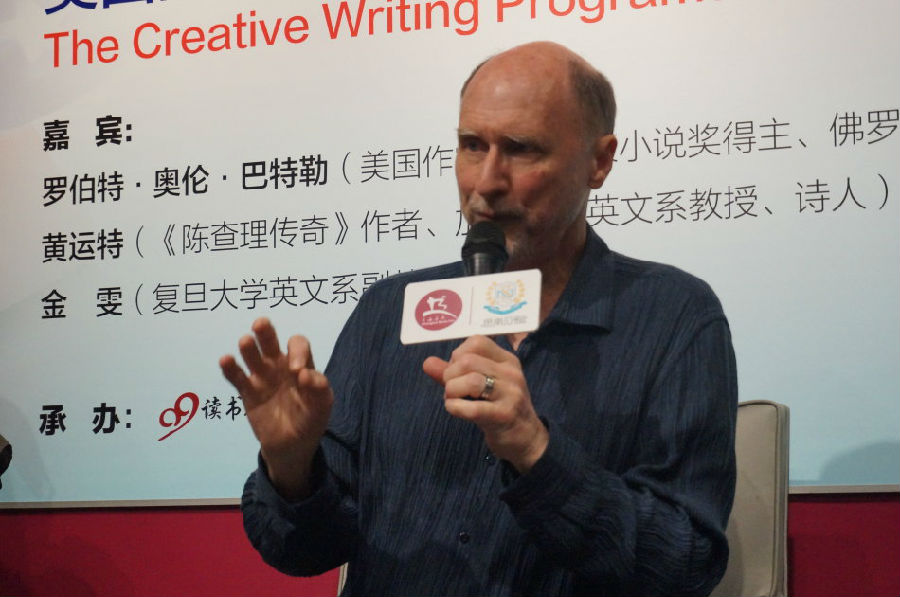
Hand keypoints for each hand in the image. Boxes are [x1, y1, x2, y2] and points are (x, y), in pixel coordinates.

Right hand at [219, 317, 332, 498]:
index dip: (297, 352)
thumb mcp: (322, 407)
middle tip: (260, 325)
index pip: (298, 346)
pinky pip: (237, 377)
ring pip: (252, 356)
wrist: (292, 447)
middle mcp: (279, 366)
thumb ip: (320, 389)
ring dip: (248, 348)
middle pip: (271, 342)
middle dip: (266, 332)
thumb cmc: (310, 420)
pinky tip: (226, 360)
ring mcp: (262, 377)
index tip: (296, 371)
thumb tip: (304, 373)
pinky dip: (230, 368)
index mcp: (301, 365)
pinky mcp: (247, 391)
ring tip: (245, 341)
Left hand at [423, 335, 548, 472]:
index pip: (477, 341)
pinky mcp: (504, 415)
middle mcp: (511, 373)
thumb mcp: (481, 386)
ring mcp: (510, 394)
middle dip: (450, 375)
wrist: (526, 438)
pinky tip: (455, 409)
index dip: (458, 354)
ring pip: (470, 381)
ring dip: (452, 391)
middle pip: (467, 361)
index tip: (456, 370)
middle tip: (451, 389)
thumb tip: (427, 363)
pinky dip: (455, 407)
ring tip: (453, 399)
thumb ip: (453, 372)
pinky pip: (472, 408)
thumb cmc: (499, 407)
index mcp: (506, 360)